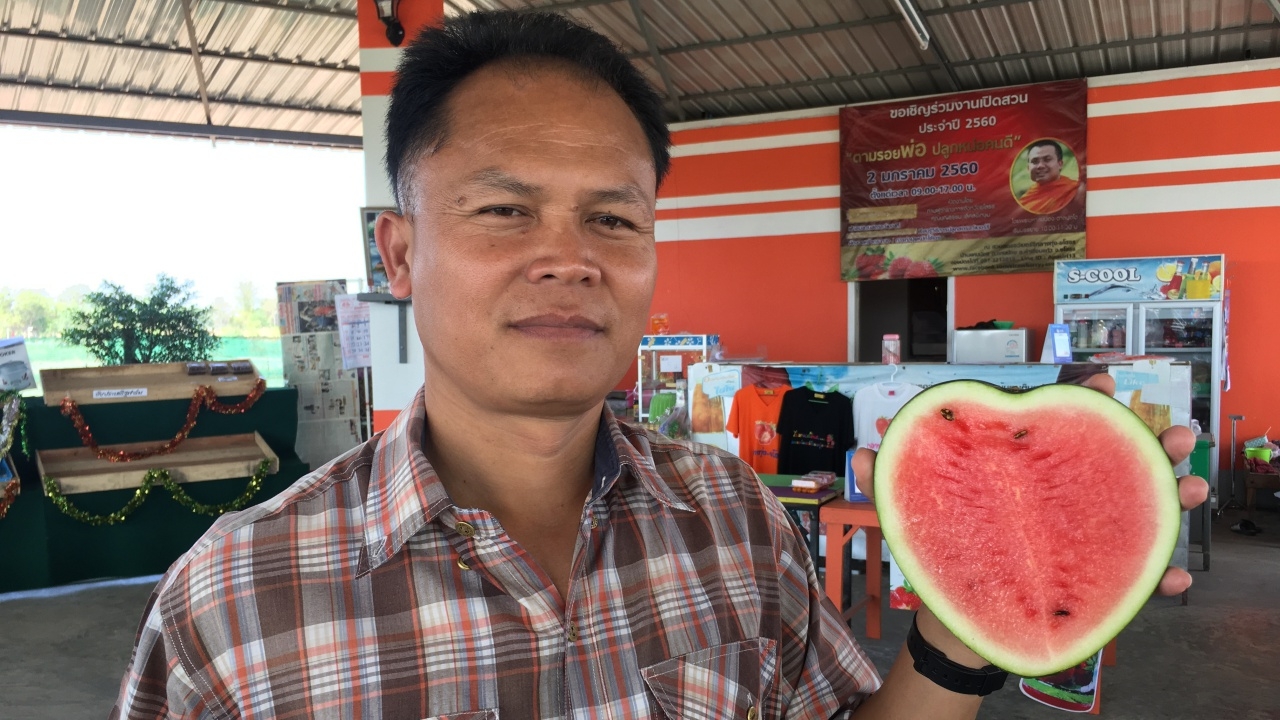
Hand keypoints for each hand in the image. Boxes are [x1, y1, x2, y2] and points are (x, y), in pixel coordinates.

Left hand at [850, 372, 1209, 597]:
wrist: (957, 620)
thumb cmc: (945, 554)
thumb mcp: (916, 516)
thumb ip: (892, 482)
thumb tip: (861, 452)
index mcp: (1026, 475)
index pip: (1059, 426)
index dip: (1083, 398)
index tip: (1103, 380)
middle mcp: (1060, 499)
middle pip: (1113, 462)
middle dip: (1151, 443)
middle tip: (1179, 434)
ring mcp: (1080, 539)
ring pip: (1136, 511)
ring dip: (1172, 498)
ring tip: (1193, 488)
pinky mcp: (1090, 581)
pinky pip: (1133, 578)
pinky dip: (1158, 577)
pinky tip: (1177, 576)